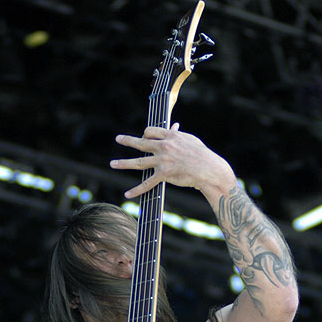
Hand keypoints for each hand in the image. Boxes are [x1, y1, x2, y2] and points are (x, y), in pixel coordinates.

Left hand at [110, 124, 234, 198]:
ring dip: (124, 163)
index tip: (144, 137)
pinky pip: (147, 183)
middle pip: (141, 143)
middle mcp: (164, 147)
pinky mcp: (164, 174)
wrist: (208, 169)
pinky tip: (127, 194)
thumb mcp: (189, 140)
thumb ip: (178, 134)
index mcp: (170, 136)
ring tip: (113, 164)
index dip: (146, 134)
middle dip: (128, 141)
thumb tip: (174, 127)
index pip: (150, 131)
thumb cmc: (201, 154)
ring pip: (139, 162)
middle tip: (118, 139)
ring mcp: (163, 161)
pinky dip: (136, 190)